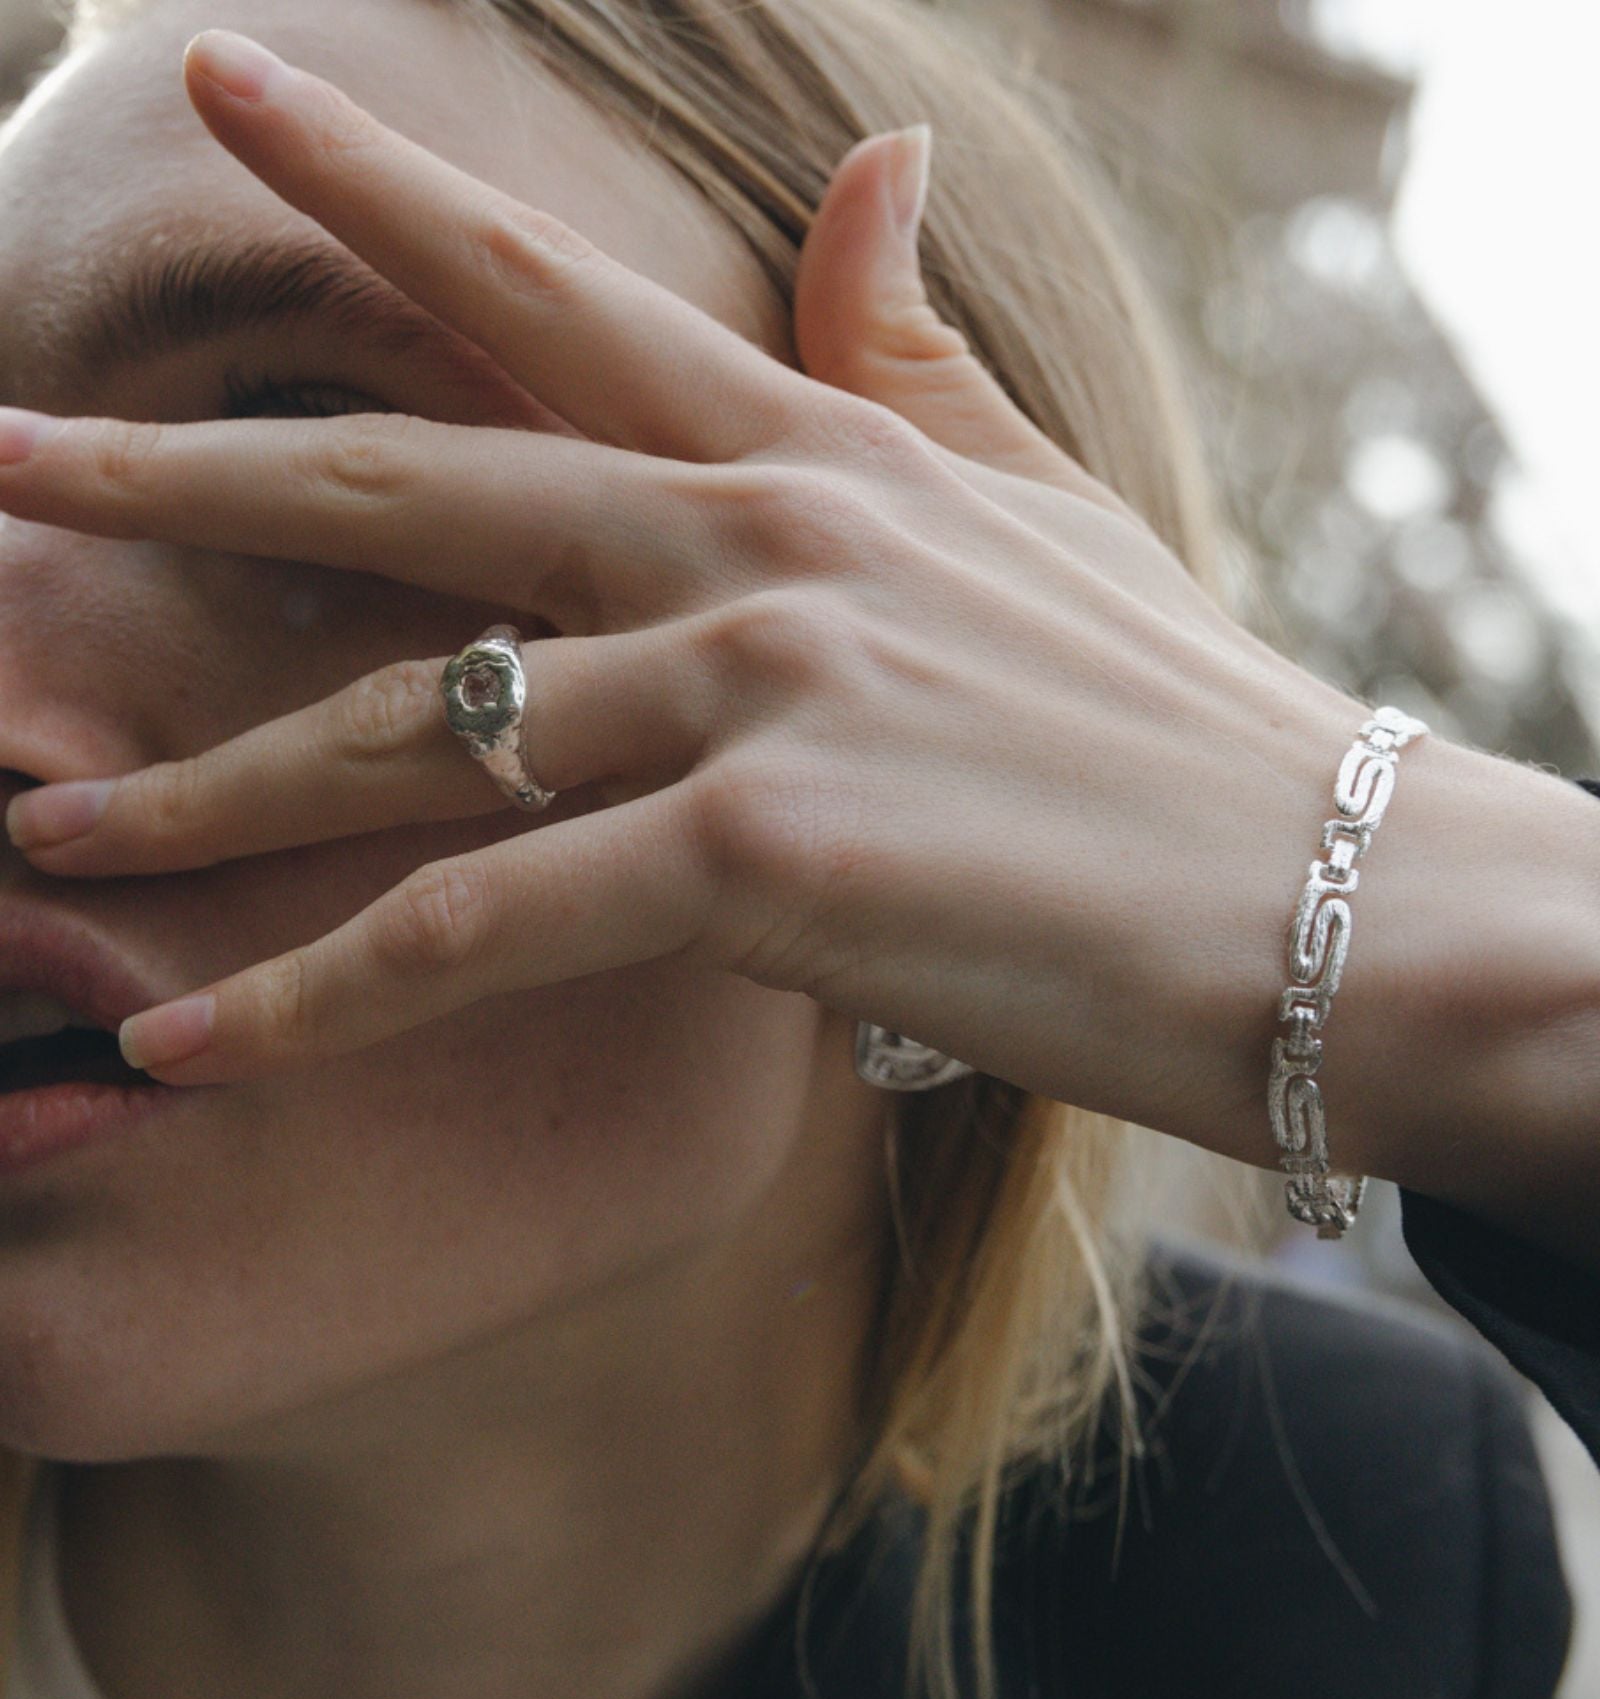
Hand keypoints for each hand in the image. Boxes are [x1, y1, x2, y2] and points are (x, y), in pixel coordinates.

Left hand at [2, 28, 1395, 1180]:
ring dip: (206, 792)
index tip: (214, 90)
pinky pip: (486, 926)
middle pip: (412, 491)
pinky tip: (186, 1045)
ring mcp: (759, 687)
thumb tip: (868, 169)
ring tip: (44, 822)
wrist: (1339, 899)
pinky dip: (326, 997)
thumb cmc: (1180, 730)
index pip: (549, 297)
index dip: (371, 193)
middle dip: (180, 477)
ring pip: (416, 732)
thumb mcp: (1042, 512)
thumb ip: (910, 358)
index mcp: (814, 456)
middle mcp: (760, 541)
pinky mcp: (768, 854)